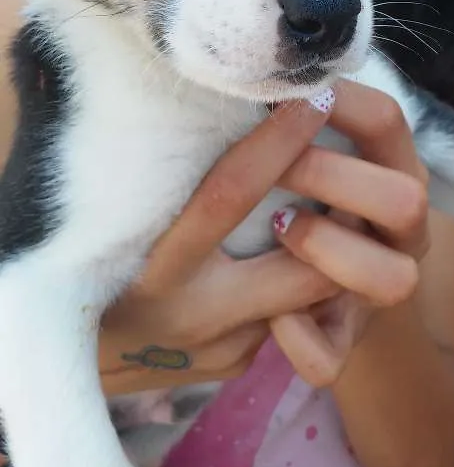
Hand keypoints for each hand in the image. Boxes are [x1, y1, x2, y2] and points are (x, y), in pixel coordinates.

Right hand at [100, 95, 339, 396]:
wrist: (79, 360)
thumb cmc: (99, 263)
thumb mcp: (124, 222)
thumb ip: (174, 186)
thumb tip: (230, 112)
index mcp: (154, 268)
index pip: (228, 195)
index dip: (276, 145)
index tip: (311, 100)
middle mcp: (192, 315)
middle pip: (302, 269)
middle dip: (340, 222)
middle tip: (361, 173)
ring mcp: (220, 349)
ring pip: (309, 298)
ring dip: (331, 255)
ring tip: (341, 207)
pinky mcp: (235, 366)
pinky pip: (288, 317)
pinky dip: (301, 283)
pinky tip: (297, 254)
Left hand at [270, 82, 429, 385]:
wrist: (328, 302)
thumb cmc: (306, 204)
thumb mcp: (318, 159)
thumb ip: (302, 126)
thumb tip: (251, 79)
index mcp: (393, 173)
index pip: (388, 122)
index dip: (341, 102)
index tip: (289, 94)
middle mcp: (399, 233)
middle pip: (406, 198)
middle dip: (333, 176)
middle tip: (281, 168)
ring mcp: (374, 293)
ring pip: (394, 279)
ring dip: (328, 246)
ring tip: (279, 229)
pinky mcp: (341, 343)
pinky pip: (330, 357)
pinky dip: (298, 338)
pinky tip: (270, 316)